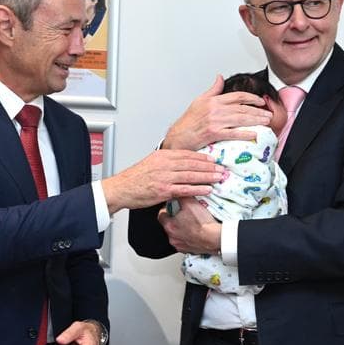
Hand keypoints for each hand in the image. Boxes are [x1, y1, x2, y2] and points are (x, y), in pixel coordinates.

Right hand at [101, 150, 223, 213]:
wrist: (121, 188)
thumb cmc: (135, 178)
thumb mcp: (151, 163)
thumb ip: (166, 162)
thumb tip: (181, 164)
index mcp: (163, 156)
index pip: (187, 154)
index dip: (202, 157)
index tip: (213, 159)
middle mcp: (165, 164)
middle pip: (192, 163)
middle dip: (209, 166)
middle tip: (222, 168)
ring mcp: (165, 177)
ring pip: (191, 175)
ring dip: (207, 176)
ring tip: (219, 177)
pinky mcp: (163, 190)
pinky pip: (185, 189)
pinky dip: (198, 189)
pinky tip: (207, 189)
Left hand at [158, 199, 222, 254]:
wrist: (213, 237)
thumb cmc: (202, 223)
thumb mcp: (190, 202)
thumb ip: (181, 197)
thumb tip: (178, 192)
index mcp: (169, 225)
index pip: (161, 215)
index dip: (167, 210)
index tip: (173, 207)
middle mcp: (172, 237)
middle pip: (169, 225)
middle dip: (175, 220)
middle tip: (184, 215)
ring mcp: (179, 245)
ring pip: (177, 235)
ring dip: (182, 230)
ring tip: (192, 224)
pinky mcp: (188, 250)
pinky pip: (185, 243)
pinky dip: (189, 238)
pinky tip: (196, 233)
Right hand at [162, 75, 271, 150]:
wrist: (178, 137)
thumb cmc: (188, 121)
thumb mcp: (199, 101)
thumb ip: (213, 90)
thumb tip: (219, 77)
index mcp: (213, 100)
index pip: (237, 96)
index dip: (251, 98)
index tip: (261, 101)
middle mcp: (215, 109)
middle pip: (242, 108)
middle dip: (258, 111)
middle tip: (269, 114)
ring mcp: (215, 121)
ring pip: (240, 119)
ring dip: (256, 120)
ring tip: (266, 122)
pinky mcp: (214, 133)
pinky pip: (233, 133)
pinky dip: (245, 133)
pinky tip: (254, 134)